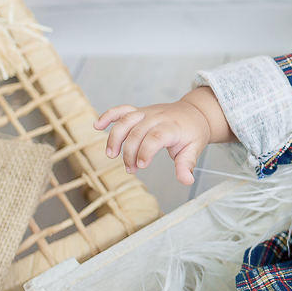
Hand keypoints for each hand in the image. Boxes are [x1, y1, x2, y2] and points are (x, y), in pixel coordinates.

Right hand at [95, 98, 212, 185]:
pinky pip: (122, 110)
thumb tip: (187, 180)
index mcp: (172, 126)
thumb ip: (187, 165)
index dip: (145, 151)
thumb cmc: (192, 133)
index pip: (155, 137)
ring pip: (126, 120)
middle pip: (138, 132)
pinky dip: (108, 116)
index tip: (141, 166)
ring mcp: (147, 112)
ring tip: (111, 155)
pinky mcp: (139, 111)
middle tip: (131, 170)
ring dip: (115, 137)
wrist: (194, 112)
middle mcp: (157, 117)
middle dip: (130, 153)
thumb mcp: (194, 149)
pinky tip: (97, 126)